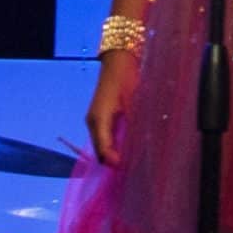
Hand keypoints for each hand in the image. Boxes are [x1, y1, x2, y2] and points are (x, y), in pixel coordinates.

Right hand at [85, 49, 139, 166]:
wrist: (118, 61)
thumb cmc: (127, 79)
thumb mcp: (133, 102)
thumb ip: (134, 125)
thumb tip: (140, 145)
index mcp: (99, 119)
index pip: (103, 149)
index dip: (114, 161)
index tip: (126, 169)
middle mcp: (93, 122)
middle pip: (100, 150)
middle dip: (113, 161)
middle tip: (131, 170)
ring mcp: (94, 120)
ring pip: (101, 145)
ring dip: (113, 154)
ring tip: (130, 163)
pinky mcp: (98, 117)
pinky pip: (103, 137)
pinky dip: (112, 146)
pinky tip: (126, 149)